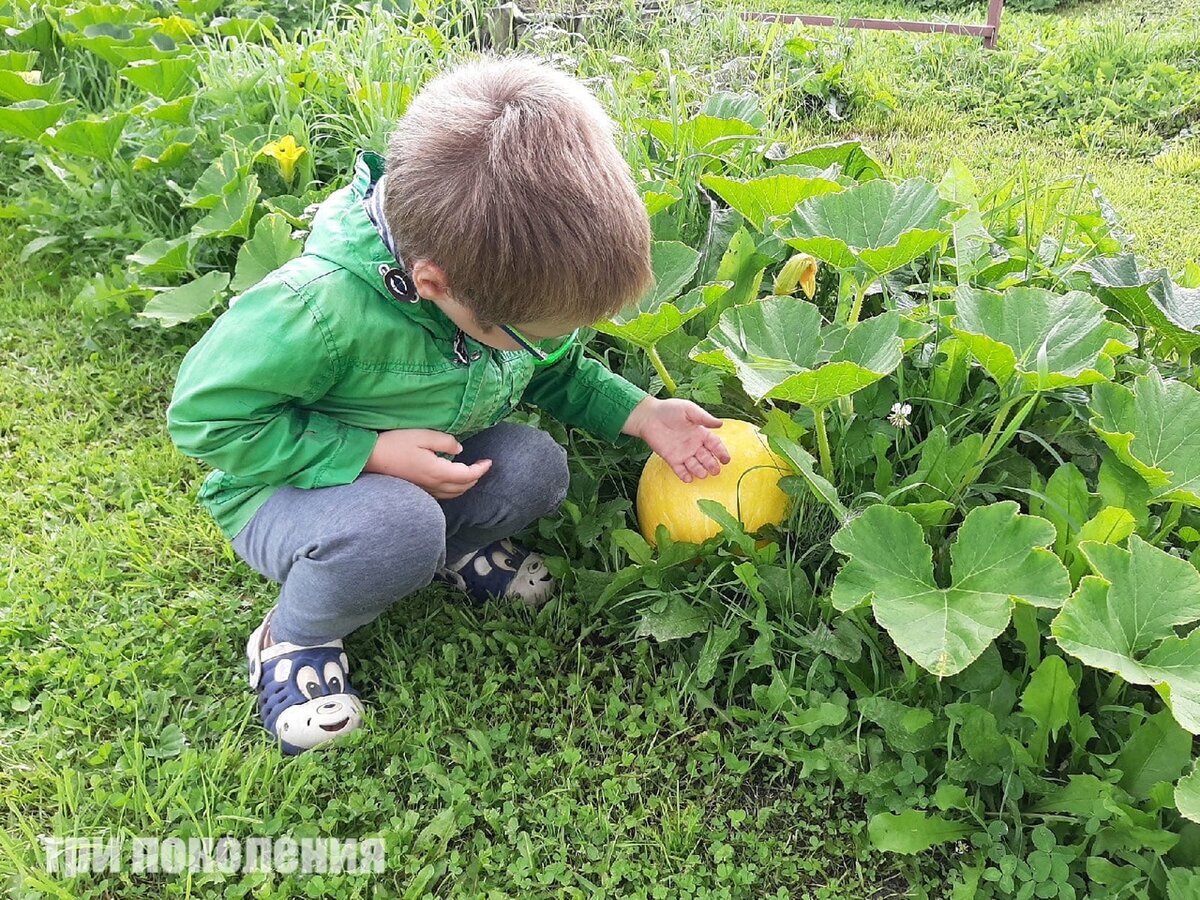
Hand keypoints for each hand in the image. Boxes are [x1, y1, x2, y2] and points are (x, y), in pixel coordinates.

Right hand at [363, 429, 490, 498]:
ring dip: (465, 485)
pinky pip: (443, 495)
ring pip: (453, 494)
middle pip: (463, 487)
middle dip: (476, 477)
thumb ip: (444, 442)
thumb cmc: (395, 443)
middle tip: (482, 466)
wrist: (369, 459)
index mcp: (438, 471)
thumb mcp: (422, 435)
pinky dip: (453, 489)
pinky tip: (451, 480)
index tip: (489, 461)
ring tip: (470, 473)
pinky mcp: (418, 490)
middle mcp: (434, 485)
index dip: (481, 469)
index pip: (468, 475)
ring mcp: (425, 490)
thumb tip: (459, 450)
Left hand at [623, 397, 730, 482]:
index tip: (726, 460)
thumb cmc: (669, 409)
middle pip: (706, 457)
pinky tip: (688, 479)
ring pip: (694, 465)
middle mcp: (694, 445)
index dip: (721, 452)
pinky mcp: (671, 459)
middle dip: (712, 464)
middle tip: (715, 470)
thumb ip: (703, 418)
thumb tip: (720, 424)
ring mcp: (683, 453)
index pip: (715, 445)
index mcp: (700, 433)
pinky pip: (680, 470)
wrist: (648, 416)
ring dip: (699, 471)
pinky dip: (684, 475)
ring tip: (703, 474)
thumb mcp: (688, 410)